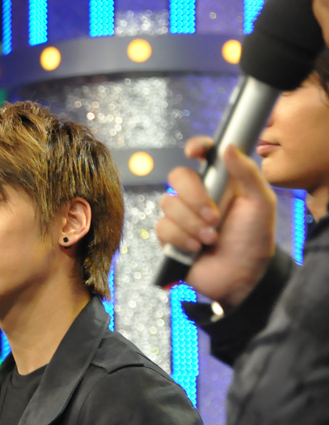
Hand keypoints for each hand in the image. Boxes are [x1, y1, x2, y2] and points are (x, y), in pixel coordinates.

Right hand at [157, 137, 276, 306]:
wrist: (241, 278)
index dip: (196, 148)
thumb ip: (247, 174)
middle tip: (214, 216)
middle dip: (194, 197)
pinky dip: (181, 238)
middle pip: (177, 177)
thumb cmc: (254, 241)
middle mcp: (199, 195)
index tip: (194, 152)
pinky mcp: (170, 237)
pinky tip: (197, 248)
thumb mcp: (261, 205)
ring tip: (211, 239)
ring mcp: (183, 216)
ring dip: (191, 224)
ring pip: (168, 204)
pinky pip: (163, 227)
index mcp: (222, 183)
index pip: (204, 156)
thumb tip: (228, 146)